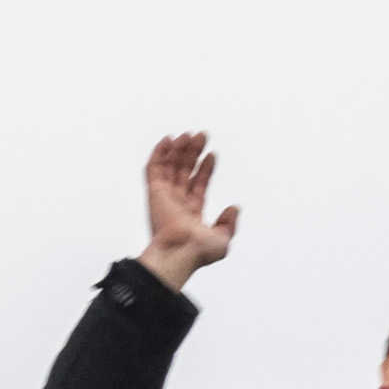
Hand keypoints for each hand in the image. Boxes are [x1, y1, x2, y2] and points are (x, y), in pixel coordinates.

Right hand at [137, 129, 234, 288]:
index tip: (211, 154)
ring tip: (188, 135)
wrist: (180, 253)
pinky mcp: (154, 193)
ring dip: (178, 150)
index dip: (205, 169)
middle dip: (192, 153)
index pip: (197, 185)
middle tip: (201, 136)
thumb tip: (234, 208)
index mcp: (190, 213)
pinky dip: (159, 154)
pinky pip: (154, 169)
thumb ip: (228, 224)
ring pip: (170, 167)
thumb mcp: (223, 240)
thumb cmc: (198, 253)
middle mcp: (176, 203)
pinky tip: (168, 140)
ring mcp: (164, 197)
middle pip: (184, 171)